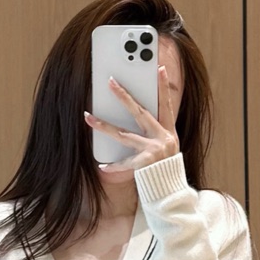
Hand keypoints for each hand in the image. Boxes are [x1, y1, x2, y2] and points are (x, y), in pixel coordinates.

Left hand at [84, 65, 179, 185]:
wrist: (171, 190)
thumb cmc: (165, 166)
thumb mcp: (167, 146)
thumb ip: (156, 130)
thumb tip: (139, 112)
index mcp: (169, 131)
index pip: (165, 104)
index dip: (164, 87)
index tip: (159, 68)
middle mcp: (162, 138)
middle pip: (139, 112)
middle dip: (124, 96)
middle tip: (110, 82)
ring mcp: (153, 151)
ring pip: (123, 134)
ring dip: (104, 126)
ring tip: (88, 117)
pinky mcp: (144, 164)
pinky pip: (124, 163)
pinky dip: (113, 166)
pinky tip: (102, 165)